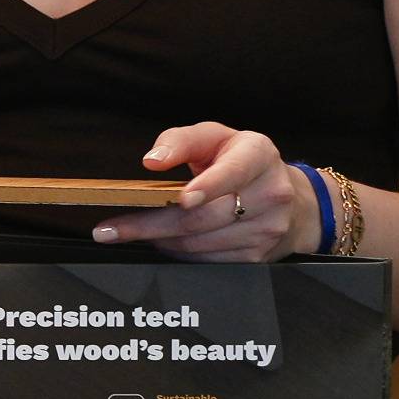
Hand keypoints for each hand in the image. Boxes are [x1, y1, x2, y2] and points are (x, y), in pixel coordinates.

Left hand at [96, 123, 307, 259]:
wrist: (289, 199)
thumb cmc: (241, 161)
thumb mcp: (215, 138)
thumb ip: (181, 140)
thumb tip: (153, 160)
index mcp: (258, 156)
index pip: (232, 173)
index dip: (207, 187)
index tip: (181, 198)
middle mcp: (270, 193)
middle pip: (202, 217)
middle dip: (151, 224)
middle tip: (110, 229)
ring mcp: (267, 228)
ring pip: (199, 243)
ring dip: (159, 240)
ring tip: (134, 231)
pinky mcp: (257, 256)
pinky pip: (206, 260)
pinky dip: (178, 252)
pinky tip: (165, 241)